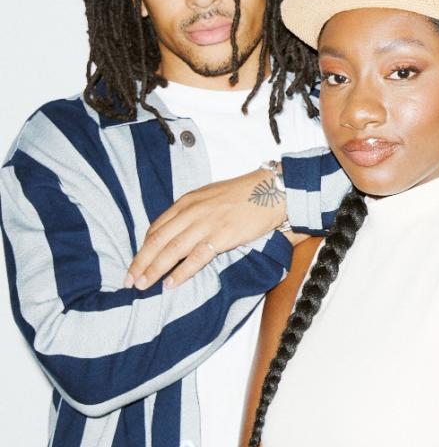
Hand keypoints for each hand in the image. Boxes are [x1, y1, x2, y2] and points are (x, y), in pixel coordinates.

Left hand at [125, 167, 286, 290]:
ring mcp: (206, 224)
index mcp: (186, 202)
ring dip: (154, 270)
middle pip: (157, 241)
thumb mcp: (210, 196)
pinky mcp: (222, 236)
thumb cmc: (244, 194)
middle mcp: (191, 212)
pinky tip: (170, 284)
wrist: (271, 190)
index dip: (142, 248)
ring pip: (171, 251)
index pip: (156, 228)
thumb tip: (177, 230)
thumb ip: (192, 212)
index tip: (135, 264)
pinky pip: (196, 258)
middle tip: (129, 281)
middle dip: (140, 263)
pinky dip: (181, 272)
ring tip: (142, 285)